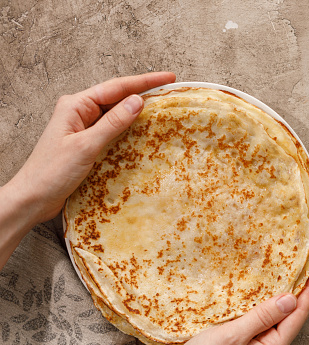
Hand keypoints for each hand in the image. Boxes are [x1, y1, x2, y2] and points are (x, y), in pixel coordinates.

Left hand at [0, 72, 175, 268]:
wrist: (34, 198)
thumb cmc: (53, 172)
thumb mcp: (86, 146)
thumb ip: (113, 123)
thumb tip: (137, 101)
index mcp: (76, 105)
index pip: (116, 88)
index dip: (144, 82)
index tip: (168, 78)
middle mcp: (80, 113)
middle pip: (116, 97)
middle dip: (143, 92)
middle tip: (169, 89)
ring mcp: (83, 129)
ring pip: (115, 114)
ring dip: (136, 111)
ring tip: (161, 106)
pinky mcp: (87, 144)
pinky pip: (112, 131)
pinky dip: (128, 129)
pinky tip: (141, 130)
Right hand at [142, 259, 308, 344]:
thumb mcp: (232, 336)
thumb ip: (262, 317)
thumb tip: (291, 299)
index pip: (298, 314)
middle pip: (292, 315)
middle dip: (301, 289)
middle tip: (307, 263)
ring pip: (278, 316)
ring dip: (285, 294)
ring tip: (292, 272)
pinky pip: (264, 320)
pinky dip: (268, 303)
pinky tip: (265, 291)